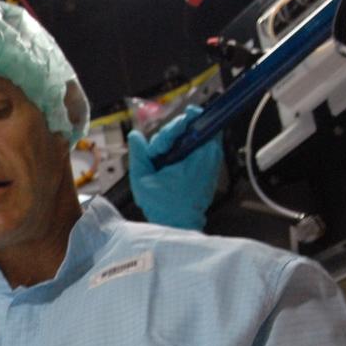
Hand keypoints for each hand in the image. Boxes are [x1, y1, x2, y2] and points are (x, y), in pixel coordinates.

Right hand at [128, 105, 222, 231]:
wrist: (179, 224)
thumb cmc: (165, 206)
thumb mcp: (143, 179)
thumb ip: (139, 154)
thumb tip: (135, 135)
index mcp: (198, 155)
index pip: (195, 121)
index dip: (176, 125)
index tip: (167, 135)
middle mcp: (209, 154)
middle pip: (190, 128)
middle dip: (170, 136)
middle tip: (158, 153)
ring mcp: (210, 160)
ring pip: (191, 137)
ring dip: (173, 144)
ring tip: (161, 160)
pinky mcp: (208, 167)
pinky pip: (195, 148)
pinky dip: (180, 151)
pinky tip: (167, 164)